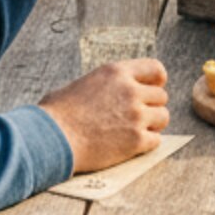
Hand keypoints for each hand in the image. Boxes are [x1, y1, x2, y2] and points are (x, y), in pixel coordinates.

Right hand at [39, 57, 169, 171]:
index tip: (153, 89)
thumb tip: (103, 91)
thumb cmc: (56, 114)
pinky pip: (156, 140)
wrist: (51, 139)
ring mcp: (136, 115)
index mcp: (116, 72)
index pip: (155, 68)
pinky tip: (132, 146)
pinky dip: (146, 144)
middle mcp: (130, 91)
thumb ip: (102, 85)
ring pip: (163, 117)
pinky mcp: (136, 140)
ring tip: (136, 131)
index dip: (156, 80)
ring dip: (153, 125)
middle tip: (137, 117)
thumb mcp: (80, 84)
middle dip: (151, 106)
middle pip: (161, 96)